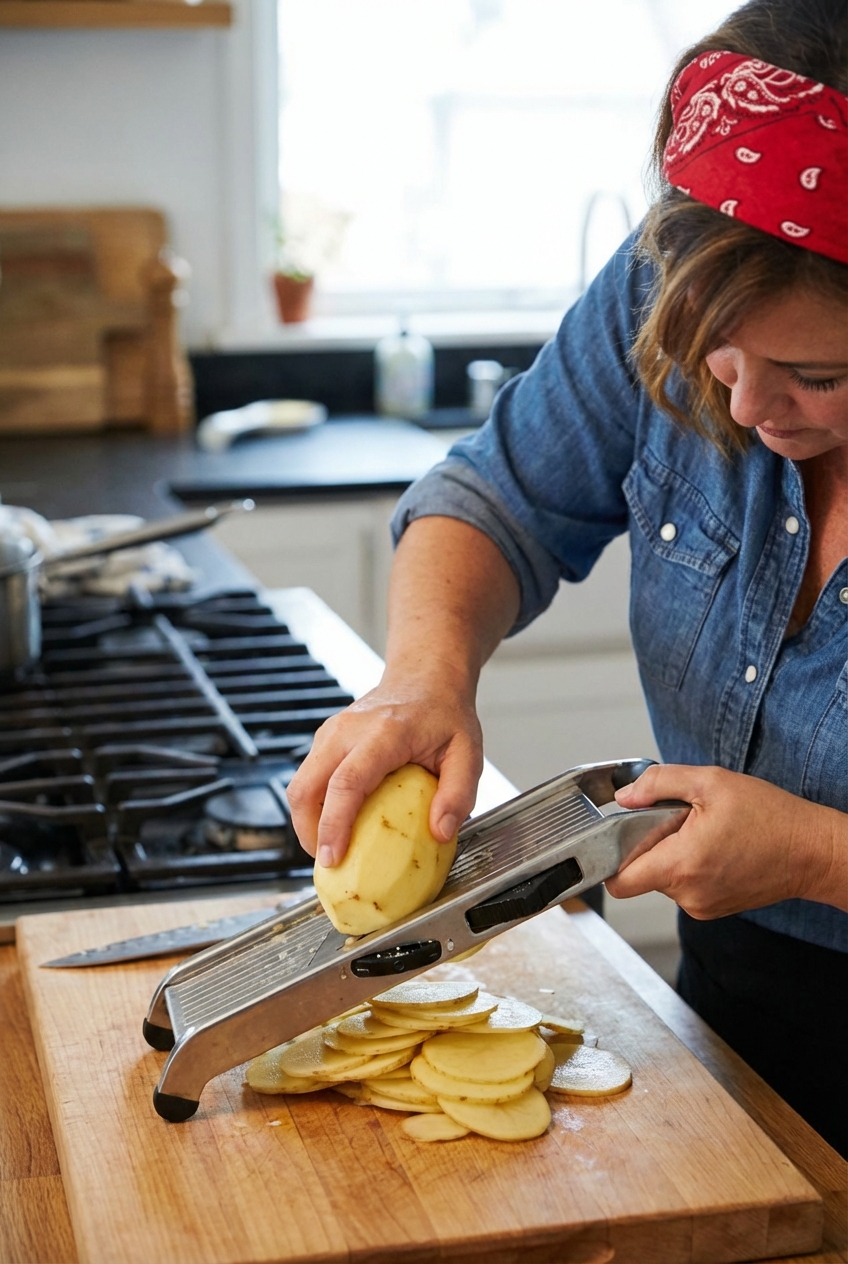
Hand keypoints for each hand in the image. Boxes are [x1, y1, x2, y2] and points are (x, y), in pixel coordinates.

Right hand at [286, 664, 482, 866]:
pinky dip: (314, 808)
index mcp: (383, 733)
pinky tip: (334, 826)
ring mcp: (331, 732)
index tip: (331, 858)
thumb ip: (459, 794)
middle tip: (328, 865)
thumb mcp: (467, 753)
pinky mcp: (325, 740)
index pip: (346, 782)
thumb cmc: (445, 715)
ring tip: (331, 850)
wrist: (424, 677)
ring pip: (300, 785)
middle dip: (308, 833)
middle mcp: (347, 730)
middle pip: (306, 787)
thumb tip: (439, 833)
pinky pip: (308, 779)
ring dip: (308, 823)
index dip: (334, 824)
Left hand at [605, 764, 847, 917]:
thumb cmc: (770, 818)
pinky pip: (686, 885)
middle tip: (682, 821)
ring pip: (665, 878)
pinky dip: (692, 865)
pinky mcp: (714, 907)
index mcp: (680, 865)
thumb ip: (659, 784)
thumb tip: (625, 795)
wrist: (812, 851)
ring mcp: (701, 905)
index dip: (610, 858)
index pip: (619, 881)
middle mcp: (687, 894)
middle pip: (642, 873)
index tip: (620, 837)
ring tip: (706, 832)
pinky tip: (717, 848)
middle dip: (652, 844)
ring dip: (674, 854)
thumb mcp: (710, 782)